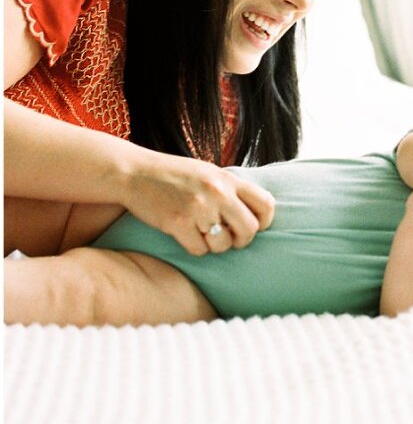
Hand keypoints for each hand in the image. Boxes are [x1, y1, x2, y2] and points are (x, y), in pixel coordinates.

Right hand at [121, 153, 275, 255]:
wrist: (135, 173)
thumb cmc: (174, 175)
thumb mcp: (208, 173)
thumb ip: (229, 190)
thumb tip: (254, 215)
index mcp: (227, 178)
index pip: (266, 204)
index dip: (264, 221)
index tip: (254, 226)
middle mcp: (216, 192)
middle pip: (249, 229)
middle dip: (241, 239)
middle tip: (229, 238)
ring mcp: (198, 208)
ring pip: (223, 245)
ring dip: (215, 245)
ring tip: (203, 233)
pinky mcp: (178, 223)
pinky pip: (199, 250)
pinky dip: (194, 247)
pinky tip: (185, 234)